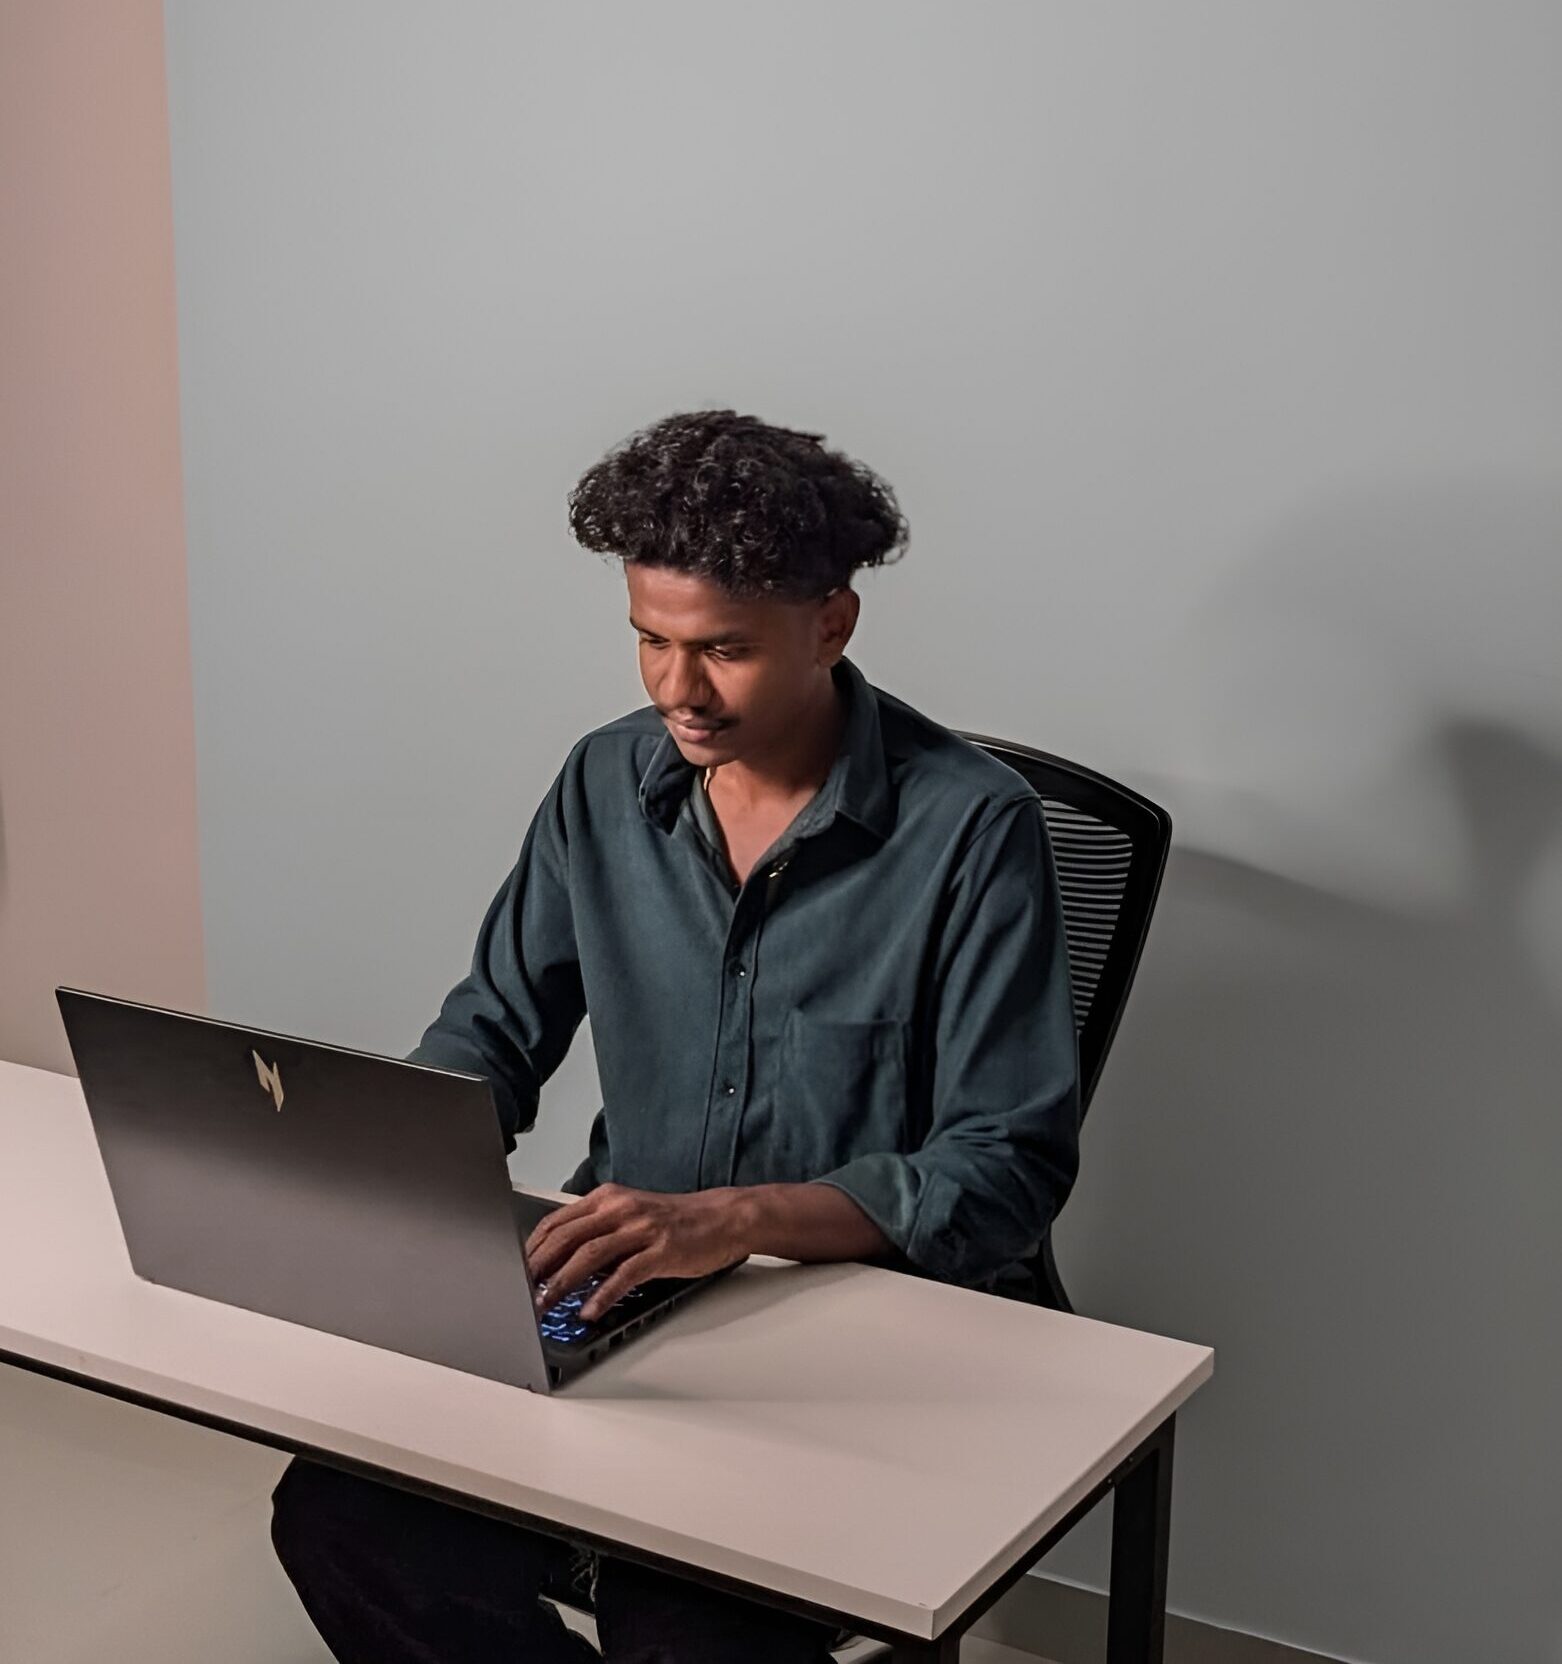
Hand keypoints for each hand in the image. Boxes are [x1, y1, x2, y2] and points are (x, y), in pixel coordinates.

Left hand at [524, 1183, 750, 1321]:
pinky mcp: (661, 1250)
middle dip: (538, 1268)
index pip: (557, 1221)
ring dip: (562, 1283)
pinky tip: (589, 1310)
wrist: (723, 1218)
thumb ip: (597, 1232)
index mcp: (608, 1199)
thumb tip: (561, 1264)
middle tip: (520, 1293)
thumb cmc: (675, 1222)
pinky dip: (603, 1294)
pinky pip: (625, 1273)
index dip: (532, 1248)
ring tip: (545, 1305)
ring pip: (590, 1254)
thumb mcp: (630, 1217)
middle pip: (567, 1237)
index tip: (516, 1271)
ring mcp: (642, 1228)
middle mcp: (621, 1208)